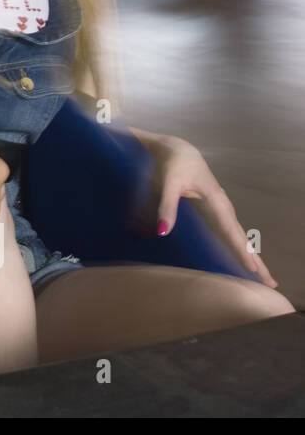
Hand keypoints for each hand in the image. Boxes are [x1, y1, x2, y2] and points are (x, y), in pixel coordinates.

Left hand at [150, 136, 277, 286]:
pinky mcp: (215, 209)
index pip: (231, 231)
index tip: (254, 270)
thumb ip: (166, 206)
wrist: (178, 151)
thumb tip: (162, 232)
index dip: (241, 251)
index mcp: (216, 202)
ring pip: (238, 235)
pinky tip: (243, 255)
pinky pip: (230, 231)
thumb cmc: (174, 166)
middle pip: (241, 237)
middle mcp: (223, 207)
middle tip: (271, 283)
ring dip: (250, 254)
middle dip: (255, 259)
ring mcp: (221, 208)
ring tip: (262, 275)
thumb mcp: (167, 183)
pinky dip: (239, 245)